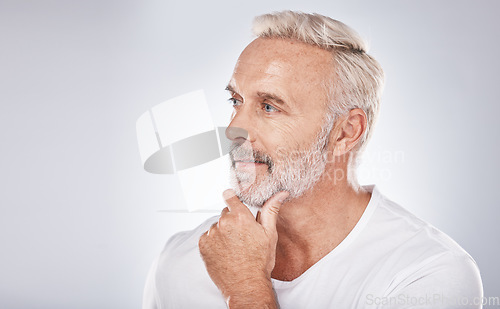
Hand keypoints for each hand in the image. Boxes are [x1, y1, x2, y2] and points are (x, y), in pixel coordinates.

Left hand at [198, 189, 288, 305]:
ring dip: (222, 232)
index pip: (229, 196)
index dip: (231, 197)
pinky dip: (214, 242)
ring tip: (234, 247)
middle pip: (225, 213)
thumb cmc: (260, 261)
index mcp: (239, 216)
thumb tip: (281, 193)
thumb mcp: (269, 234)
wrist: (246, 285)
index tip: (232, 199)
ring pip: (216, 226)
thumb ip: (271, 210)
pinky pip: (208, 237)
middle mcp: (223, 222)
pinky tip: (225, 252)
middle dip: (232, 220)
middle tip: (242, 235)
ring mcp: (211, 234)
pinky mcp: (203, 245)